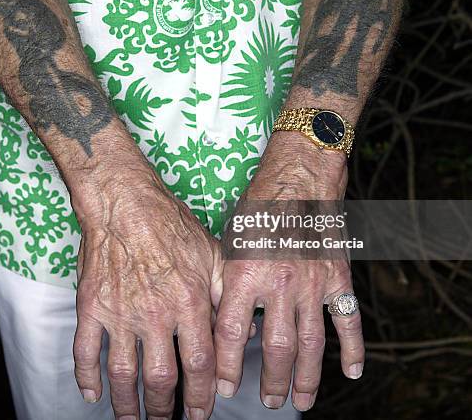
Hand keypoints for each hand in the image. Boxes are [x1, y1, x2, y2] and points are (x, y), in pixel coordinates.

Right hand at [73, 167, 222, 419]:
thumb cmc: (169, 223)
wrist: (124, 202)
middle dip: (166, 409)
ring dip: (128, 405)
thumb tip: (245, 328)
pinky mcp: (91, 306)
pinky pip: (85, 351)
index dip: (202, 396)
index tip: (202, 412)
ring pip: (123, 375)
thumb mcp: (212, 253)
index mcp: (188, 302)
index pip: (199, 365)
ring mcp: (119, 312)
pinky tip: (93, 394)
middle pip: (161, 379)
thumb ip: (228, 294)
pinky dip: (86, 378)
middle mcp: (154, 314)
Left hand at [214, 132, 363, 411]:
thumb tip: (223, 320)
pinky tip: (350, 372)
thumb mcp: (229, 241)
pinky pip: (347, 320)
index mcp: (244, 273)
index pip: (231, 333)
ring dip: (306, 378)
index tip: (222, 388)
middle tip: (266, 401)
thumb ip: (227, 281)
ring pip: (311, 344)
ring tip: (301, 401)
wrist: (299, 177)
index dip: (225, 366)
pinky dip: (352, 349)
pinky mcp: (337, 277)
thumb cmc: (257, 207)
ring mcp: (312, 283)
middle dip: (270, 381)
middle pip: (275, 348)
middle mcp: (278, 283)